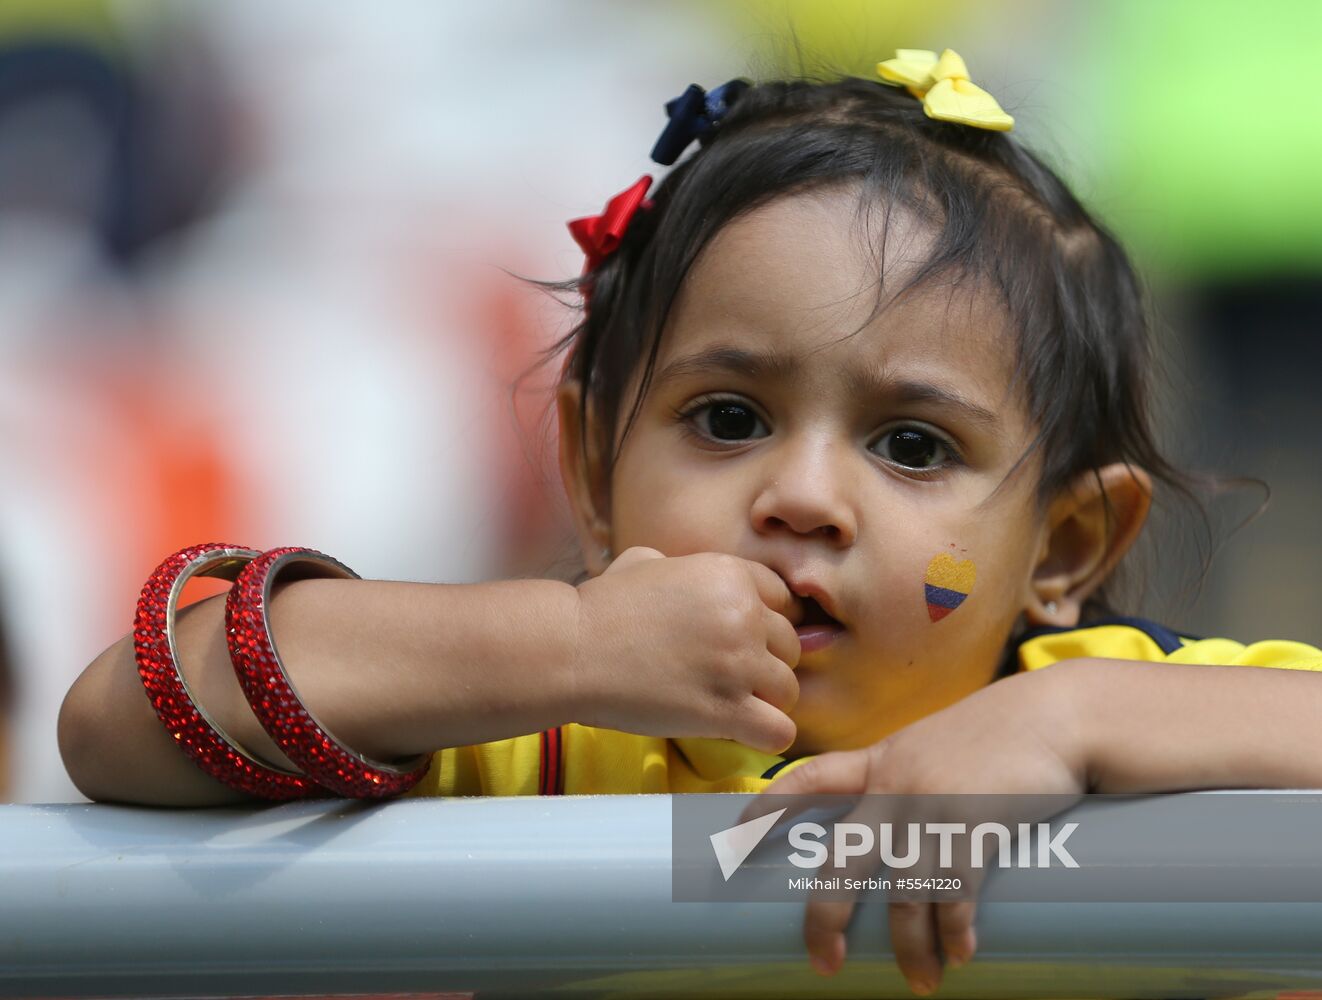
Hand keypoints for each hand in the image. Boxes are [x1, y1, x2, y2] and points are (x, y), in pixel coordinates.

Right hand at [571, 546, 801, 752]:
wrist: (572, 651)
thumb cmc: (601, 607)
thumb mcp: (644, 562)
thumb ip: (679, 565)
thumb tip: (675, 569)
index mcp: (730, 574)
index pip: (784, 600)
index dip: (765, 623)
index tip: (742, 640)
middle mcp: (743, 614)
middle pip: (791, 645)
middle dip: (766, 662)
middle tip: (728, 675)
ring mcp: (738, 663)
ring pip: (789, 689)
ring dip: (765, 700)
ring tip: (730, 704)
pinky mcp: (726, 710)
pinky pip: (780, 730)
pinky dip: (765, 735)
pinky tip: (739, 730)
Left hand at [746, 666, 1087, 994]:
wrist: (1060, 715)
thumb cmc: (1003, 733)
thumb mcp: (938, 744)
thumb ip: (911, 777)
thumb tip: (898, 828)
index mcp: (881, 760)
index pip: (809, 780)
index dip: (769, 808)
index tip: (736, 835)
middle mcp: (897, 783)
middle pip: (844, 858)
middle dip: (827, 915)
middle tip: (825, 961)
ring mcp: (935, 803)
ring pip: (905, 891)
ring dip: (912, 946)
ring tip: (921, 982)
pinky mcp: (979, 820)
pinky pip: (956, 889)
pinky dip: (955, 928)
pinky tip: (961, 954)